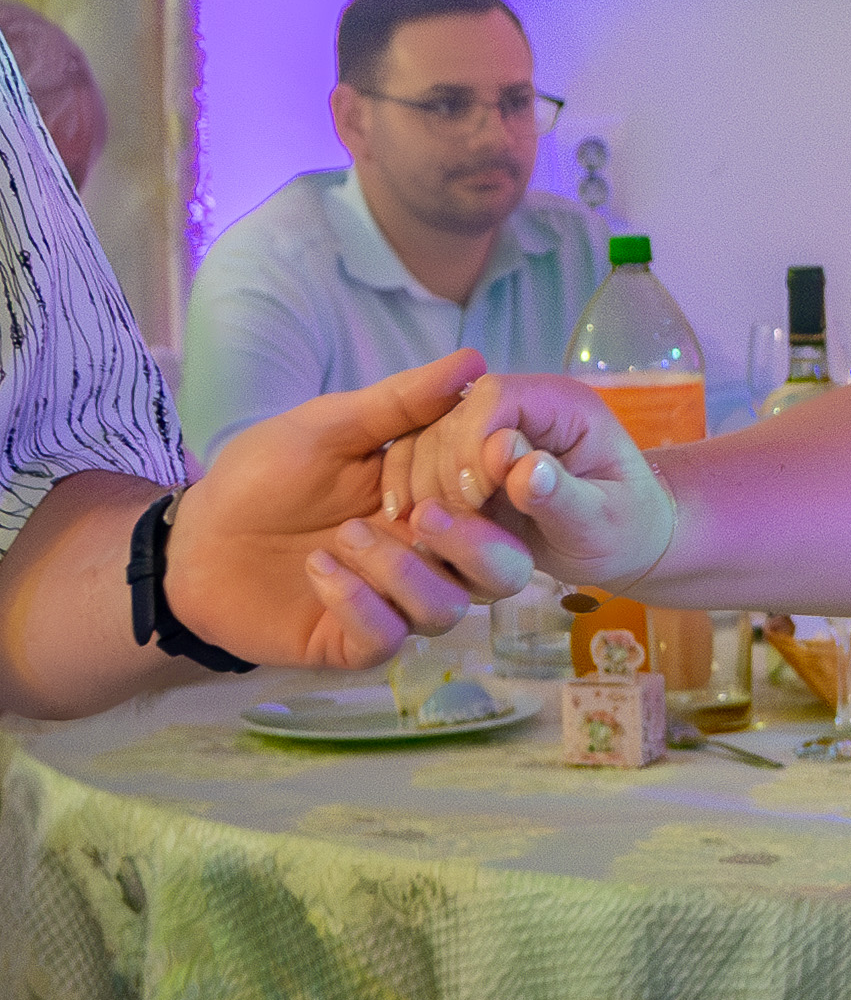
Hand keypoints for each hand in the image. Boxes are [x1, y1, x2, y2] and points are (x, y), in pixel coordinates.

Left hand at [168, 350, 535, 667]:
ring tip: (341, 539)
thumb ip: (401, 402)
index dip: (509, 487)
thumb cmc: (264, 476)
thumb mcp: (330, 426)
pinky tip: (318, 569)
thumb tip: (475, 358)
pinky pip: (385, 638)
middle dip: (475, 545)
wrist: (192, 539)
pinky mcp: (351, 641)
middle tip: (418, 513)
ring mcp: (394, 604)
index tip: (491, 459)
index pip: (505, 504)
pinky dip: (357, 602)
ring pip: (446, 610)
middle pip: (503, 572)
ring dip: (401, 573)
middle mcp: (430, 558)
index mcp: (438, 501)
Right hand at [391, 372, 676, 592]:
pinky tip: (422, 532)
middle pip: (452, 418)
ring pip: (426, 442)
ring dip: (424, 488)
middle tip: (454, 526)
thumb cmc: (622, 527)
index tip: (475, 499)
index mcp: (562, 404)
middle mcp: (521, 407)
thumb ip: (560, 494)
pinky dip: (414, 497)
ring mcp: (489, 431)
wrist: (618, 541)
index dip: (471, 443)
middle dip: (443, 474)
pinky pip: (419, 467)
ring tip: (439, 535)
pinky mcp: (467, 460)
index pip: (495, 398)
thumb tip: (522, 467)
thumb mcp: (600, 521)